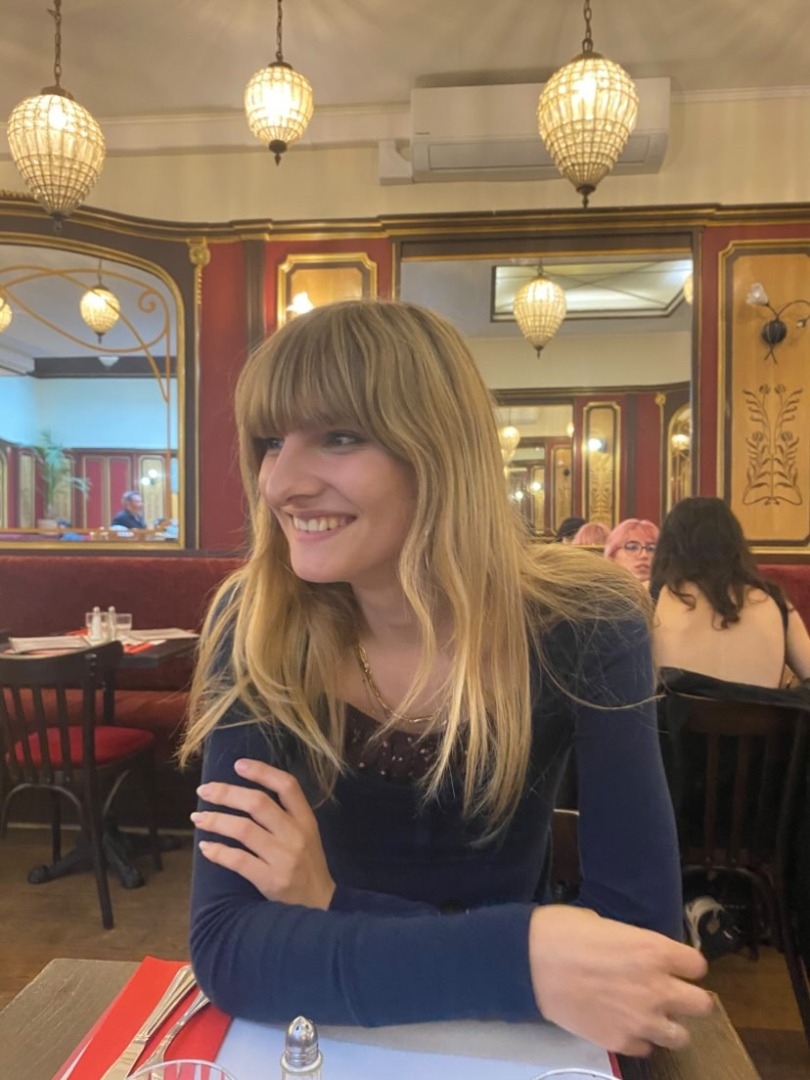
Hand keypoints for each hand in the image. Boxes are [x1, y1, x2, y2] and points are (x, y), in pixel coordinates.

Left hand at [193, 759, 335, 909]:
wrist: (320, 907)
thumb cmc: (307, 867)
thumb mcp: (307, 835)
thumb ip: (285, 815)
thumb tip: (245, 794)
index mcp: (306, 820)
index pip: (287, 786)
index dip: (262, 771)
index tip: (238, 765)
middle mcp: (296, 834)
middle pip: (258, 803)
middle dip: (227, 793)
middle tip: (204, 790)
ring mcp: (284, 858)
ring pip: (244, 830)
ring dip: (216, 820)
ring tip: (197, 818)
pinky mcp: (271, 880)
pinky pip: (238, 861)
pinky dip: (218, 852)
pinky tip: (205, 847)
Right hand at [528, 905, 712, 1055]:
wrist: (530, 963)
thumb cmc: (564, 931)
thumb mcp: (605, 924)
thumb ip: (632, 943)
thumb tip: (636, 953)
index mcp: (655, 951)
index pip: (697, 965)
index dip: (686, 965)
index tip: (676, 965)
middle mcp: (658, 988)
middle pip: (702, 1005)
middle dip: (690, 999)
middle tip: (670, 993)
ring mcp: (642, 1020)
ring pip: (680, 1036)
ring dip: (668, 1024)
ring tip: (649, 1015)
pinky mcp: (621, 1042)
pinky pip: (646, 1048)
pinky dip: (639, 1039)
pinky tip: (623, 1025)